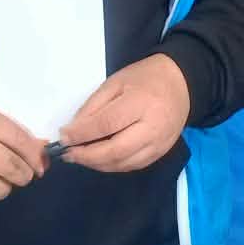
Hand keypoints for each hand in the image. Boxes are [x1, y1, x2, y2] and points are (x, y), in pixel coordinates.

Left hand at [58, 54, 189, 172]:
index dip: (82, 134)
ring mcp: (159, 144)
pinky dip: (112, 166)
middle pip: (115, 150)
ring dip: (97, 164)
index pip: (106, 124)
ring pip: (123, 163)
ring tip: (80, 157)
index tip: (63, 138)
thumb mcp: (115, 82)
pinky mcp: (161, 153)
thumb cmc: (144, 78)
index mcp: (141, 102)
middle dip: (87, 156)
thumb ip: (94, 106)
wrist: (181, 84)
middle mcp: (153, 127)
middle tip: (67, 154)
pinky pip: (133, 166)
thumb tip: (73, 130)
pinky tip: (99, 160)